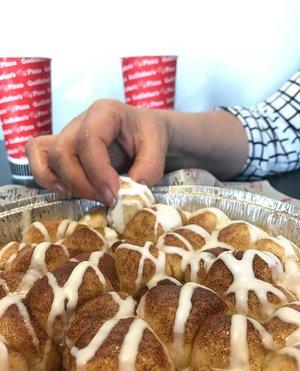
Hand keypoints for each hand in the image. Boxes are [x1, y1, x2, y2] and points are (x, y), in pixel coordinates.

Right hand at [26, 99, 169, 203]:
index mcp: (105, 112)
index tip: (114, 194)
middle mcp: (80, 121)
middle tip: (107, 199)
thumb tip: (134, 186)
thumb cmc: (149, 135)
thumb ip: (150, 166)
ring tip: (89, 197)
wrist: (144, 133)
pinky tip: (67, 192)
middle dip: (82, 183)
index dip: (98, 171)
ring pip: (47, 157)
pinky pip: (37, 157)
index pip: (89, 140)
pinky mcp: (61, 148)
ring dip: (65, 183)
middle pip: (63, 151)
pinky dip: (46, 177)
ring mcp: (67, 134)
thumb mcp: (158, 145)